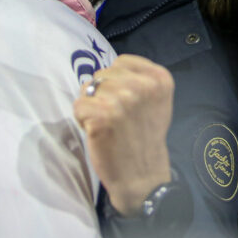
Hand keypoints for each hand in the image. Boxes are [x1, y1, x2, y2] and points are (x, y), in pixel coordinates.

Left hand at [73, 55, 173, 215]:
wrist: (142, 176)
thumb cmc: (145, 137)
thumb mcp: (155, 101)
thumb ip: (138, 80)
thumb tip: (105, 72)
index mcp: (159, 78)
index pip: (121, 62)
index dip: (116, 82)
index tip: (127, 103)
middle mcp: (143, 86)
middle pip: (103, 74)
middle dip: (102, 93)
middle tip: (115, 117)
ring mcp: (123, 99)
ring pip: (88, 88)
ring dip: (91, 106)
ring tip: (107, 124)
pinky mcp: (102, 115)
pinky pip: (78, 105)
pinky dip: (82, 119)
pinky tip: (98, 132)